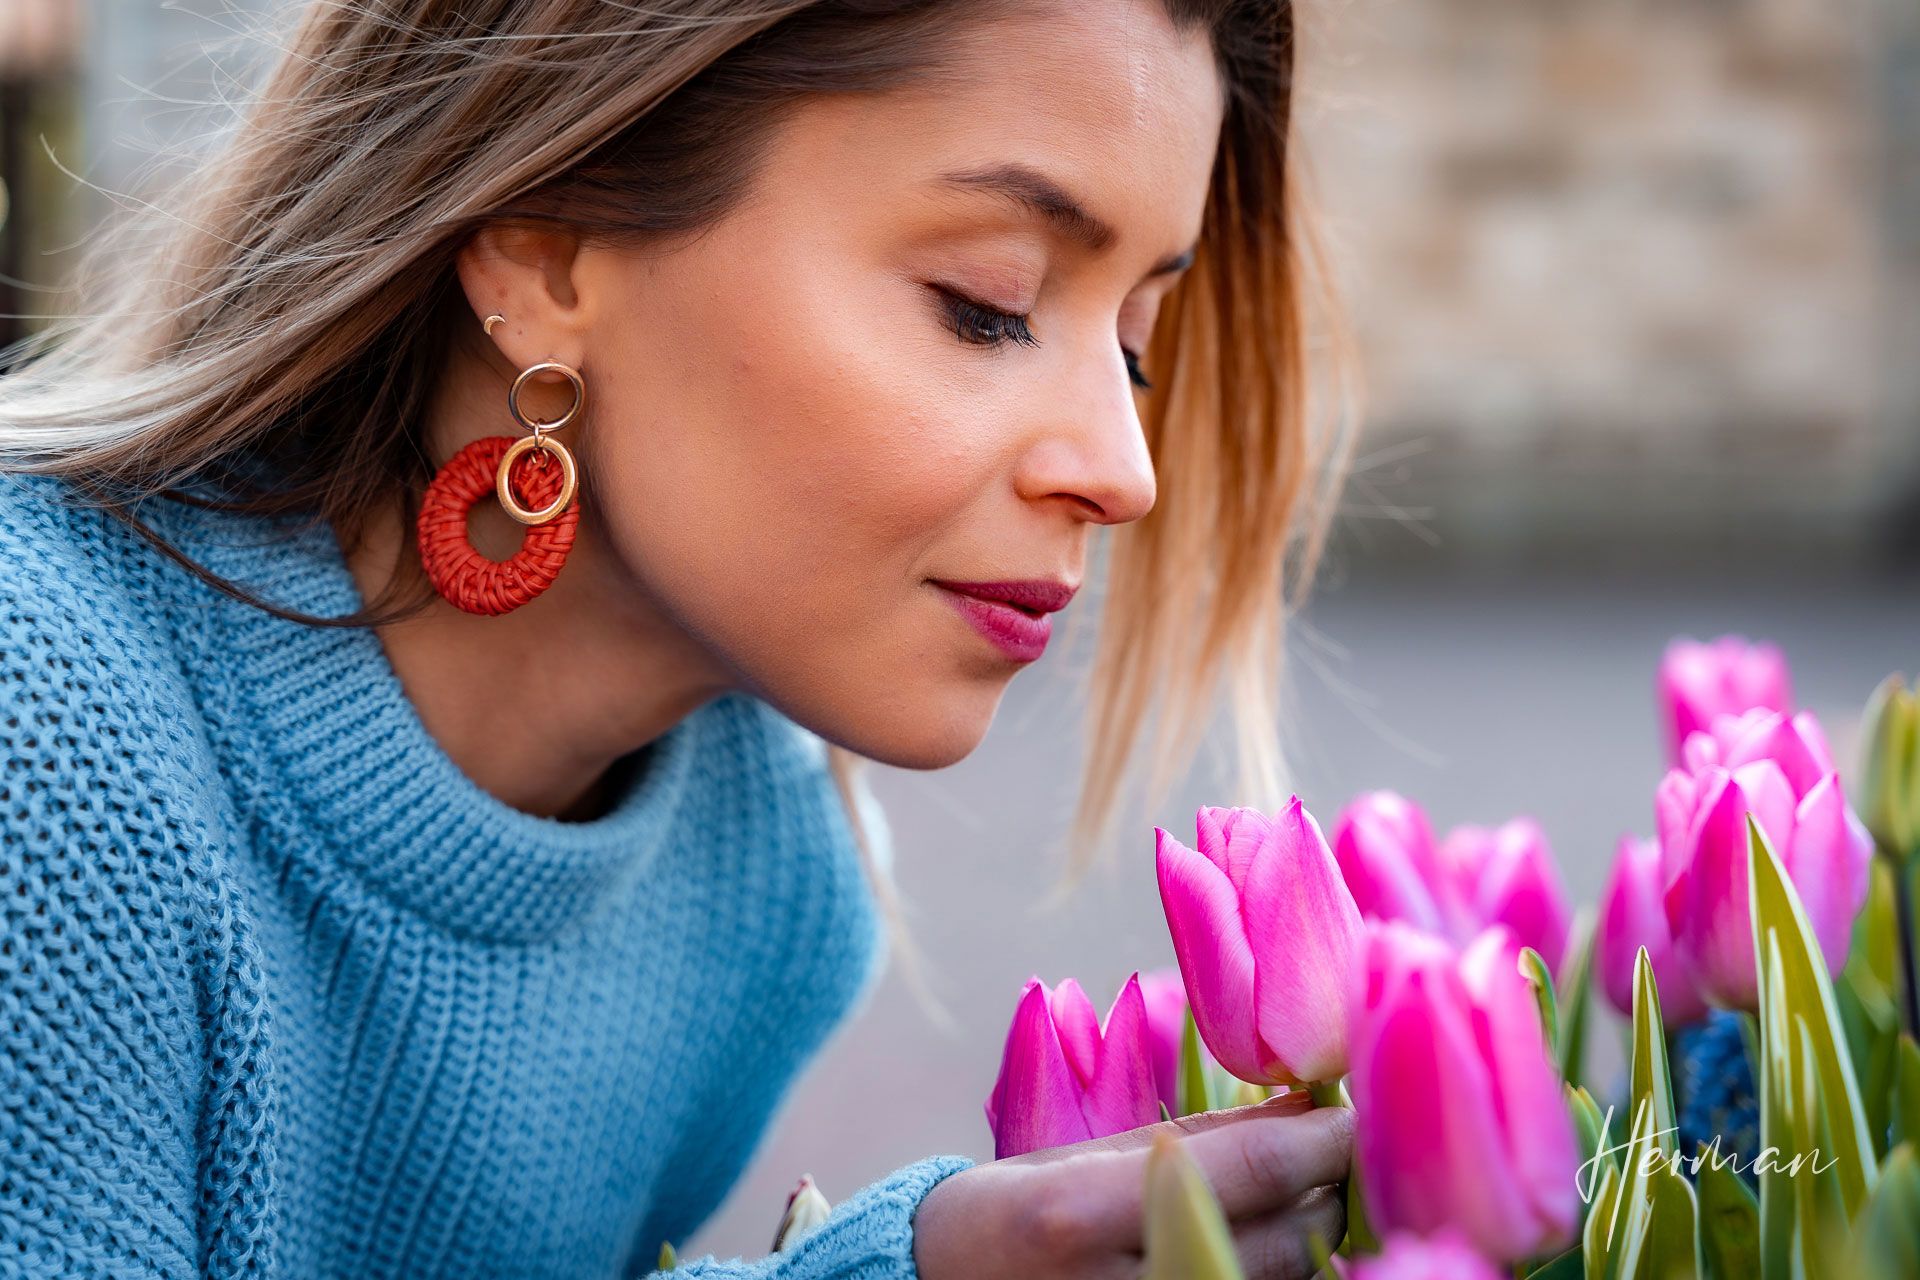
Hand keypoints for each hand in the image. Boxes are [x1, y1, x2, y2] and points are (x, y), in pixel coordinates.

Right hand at [912, 1090, 1350, 1279]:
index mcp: (1085, 1211)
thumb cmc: (1009, 1214)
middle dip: (1325, 1187)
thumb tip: (1308, 1103)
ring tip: (1293, 1197)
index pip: (1253, 1167)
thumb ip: (1203, 1135)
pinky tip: (1263, 1245)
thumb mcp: (1088, 1156)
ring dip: (1310, 1236)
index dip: (1324, 1136)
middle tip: (1322, 1151)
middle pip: (1292, 1237)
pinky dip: (1276, 1273)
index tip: (1352, 1109)